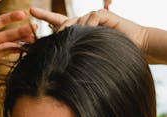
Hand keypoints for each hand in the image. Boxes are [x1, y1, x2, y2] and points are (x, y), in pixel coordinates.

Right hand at [0, 0, 35, 77]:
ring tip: (23, 15)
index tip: (35, 39)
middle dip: (21, 30)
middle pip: (9, 32)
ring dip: (12, 17)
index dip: (23, 41)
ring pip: (0, 20)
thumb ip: (4, 51)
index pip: (12, 44)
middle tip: (34, 26)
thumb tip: (21, 46)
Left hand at [30, 7, 147, 50]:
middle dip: (59, 28)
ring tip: (91, 38)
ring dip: (80, 31)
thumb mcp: (88, 54)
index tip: (30, 11)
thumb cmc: (112, 55)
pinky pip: (92, 18)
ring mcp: (93, 17)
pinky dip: (92, 26)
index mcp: (79, 31)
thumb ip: (74, 51)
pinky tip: (98, 32)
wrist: (136, 46)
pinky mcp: (103, 14)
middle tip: (58, 34)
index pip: (58, 22)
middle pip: (64, 22)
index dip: (44, 16)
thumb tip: (57, 52)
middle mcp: (84, 22)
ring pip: (78, 21)